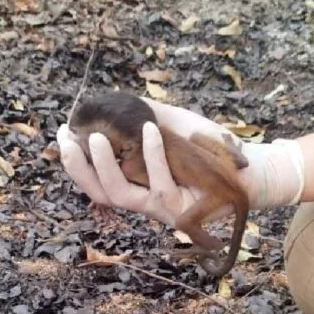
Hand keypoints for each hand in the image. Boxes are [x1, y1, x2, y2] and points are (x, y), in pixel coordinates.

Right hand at [57, 98, 304, 225]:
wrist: (250, 170)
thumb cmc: (209, 150)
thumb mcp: (172, 129)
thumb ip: (144, 120)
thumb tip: (112, 103)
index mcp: (139, 186)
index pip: (97, 183)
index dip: (76, 164)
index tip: (62, 136)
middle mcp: (146, 202)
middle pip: (100, 193)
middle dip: (78, 168)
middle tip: (69, 139)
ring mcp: (163, 209)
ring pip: (121, 195)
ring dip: (105, 165)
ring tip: (97, 136)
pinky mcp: (183, 211)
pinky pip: (160, 183)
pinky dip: (152, 153)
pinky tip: (148, 129)